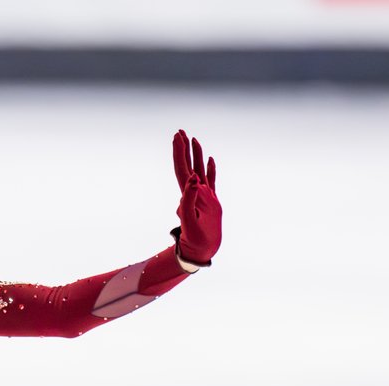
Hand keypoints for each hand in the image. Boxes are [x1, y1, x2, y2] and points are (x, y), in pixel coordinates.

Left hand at [170, 129, 221, 266]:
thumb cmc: (195, 239)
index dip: (179, 153)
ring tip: (194, 139)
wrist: (201, 251)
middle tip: (180, 132)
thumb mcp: (190, 221)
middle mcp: (193, 193)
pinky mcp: (210, 201)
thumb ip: (188, 200)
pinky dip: (210, 169)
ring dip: (195, 155)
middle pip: (187, 166)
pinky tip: (210, 160)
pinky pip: (210, 181)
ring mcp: (203, 196)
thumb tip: (191, 179)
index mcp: (188, 195)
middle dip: (183, 149)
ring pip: (198, 170)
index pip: (181, 169)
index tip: (177, 137)